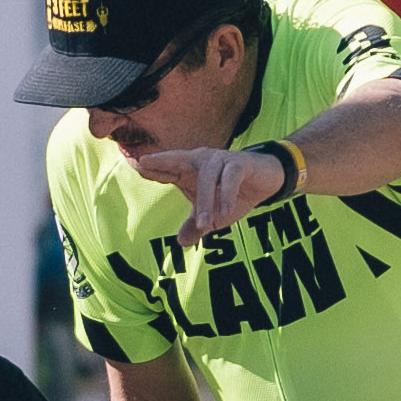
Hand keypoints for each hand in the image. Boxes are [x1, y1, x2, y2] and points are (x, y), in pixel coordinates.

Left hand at [142, 134, 286, 230]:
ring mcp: (221, 160)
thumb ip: (197, 225)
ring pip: (207, 177)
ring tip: (204, 224)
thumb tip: (182, 242)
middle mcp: (202, 160)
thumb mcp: (214, 215)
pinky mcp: (240, 164)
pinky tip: (225, 213)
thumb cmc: (235, 193)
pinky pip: (230, 179)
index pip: (167, 168)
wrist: (267, 181)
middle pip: (178, 158)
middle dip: (161, 160)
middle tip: (143, 163)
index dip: (151, 168)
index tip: (133, 164)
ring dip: (205, 201)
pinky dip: (226, 196)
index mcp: (190, 169)